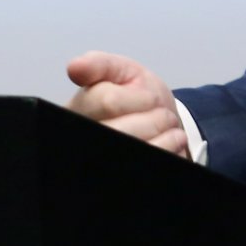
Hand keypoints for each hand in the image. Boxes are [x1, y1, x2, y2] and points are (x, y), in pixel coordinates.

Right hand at [63, 51, 188, 157]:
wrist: (160, 124)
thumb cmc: (137, 98)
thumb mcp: (120, 71)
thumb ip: (99, 65)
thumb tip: (75, 67)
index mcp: (77, 112)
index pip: (107, 102)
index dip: (138, 98)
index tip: (150, 98)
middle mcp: (85, 138)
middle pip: (122, 130)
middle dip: (153, 118)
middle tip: (163, 115)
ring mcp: (100, 162)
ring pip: (137, 148)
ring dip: (163, 135)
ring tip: (168, 128)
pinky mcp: (119, 180)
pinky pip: (149, 163)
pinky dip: (168, 150)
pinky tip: (170, 143)